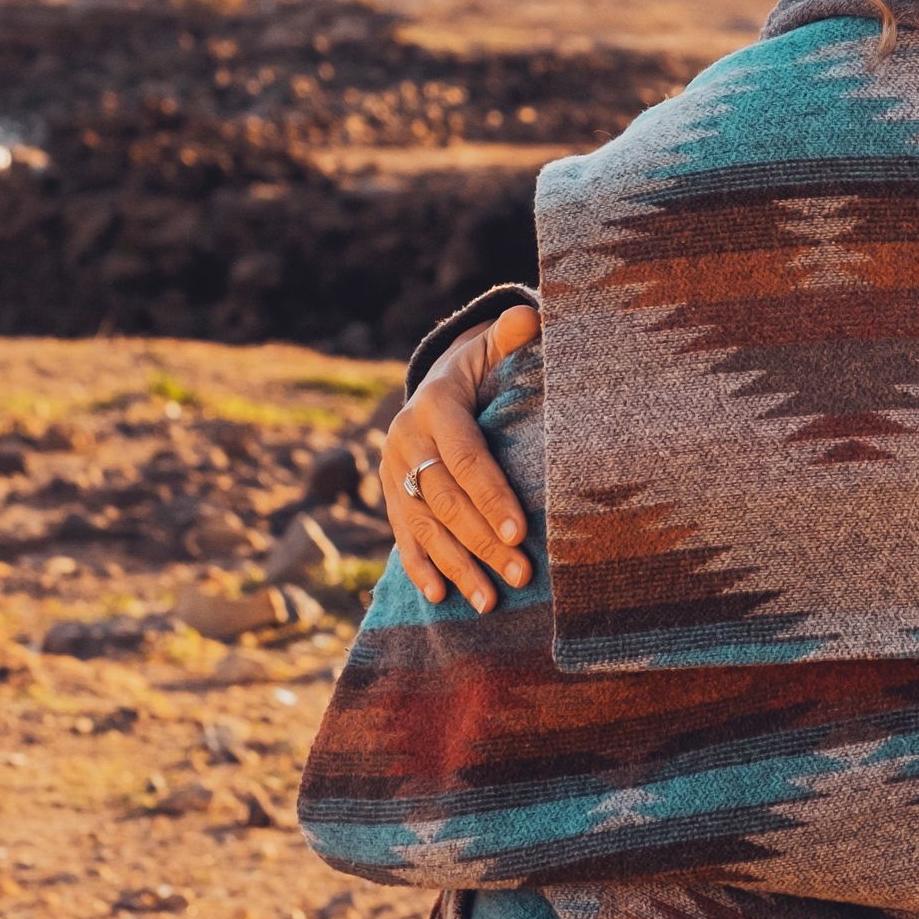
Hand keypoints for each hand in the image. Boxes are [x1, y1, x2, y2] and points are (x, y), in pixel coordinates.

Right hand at [379, 302, 540, 611]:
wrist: (433, 387)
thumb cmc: (480, 371)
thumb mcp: (492, 349)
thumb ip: (510, 337)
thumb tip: (530, 316)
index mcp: (435, 405)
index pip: (466, 456)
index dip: (492, 494)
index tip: (522, 530)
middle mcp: (406, 440)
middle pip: (446, 500)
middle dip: (483, 540)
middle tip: (521, 573)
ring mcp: (392, 472)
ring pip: (425, 526)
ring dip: (457, 566)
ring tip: (490, 602)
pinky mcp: (389, 497)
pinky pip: (403, 536)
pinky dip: (421, 567)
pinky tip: (441, 596)